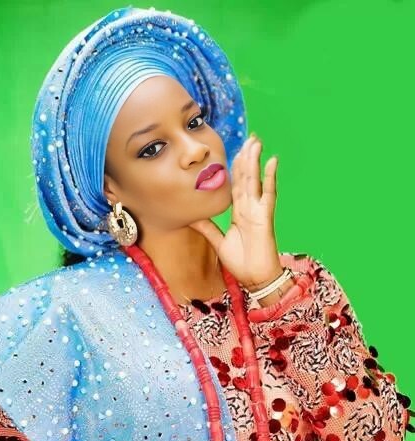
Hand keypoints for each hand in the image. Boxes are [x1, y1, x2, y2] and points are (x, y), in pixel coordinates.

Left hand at [189, 134, 282, 287]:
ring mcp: (258, 210)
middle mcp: (249, 208)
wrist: (255, 280)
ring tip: (256, 141)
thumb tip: (192, 217)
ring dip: (255, 160)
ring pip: (255, 180)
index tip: (235, 151)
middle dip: (246, 157)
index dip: (235, 168)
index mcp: (239, 213)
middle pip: (246, 177)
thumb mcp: (218, 242)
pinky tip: (272, 160)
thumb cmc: (242, 263)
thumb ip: (207, 228)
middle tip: (249, 138)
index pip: (236, 185)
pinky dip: (270, 177)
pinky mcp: (265, 217)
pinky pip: (268, 194)